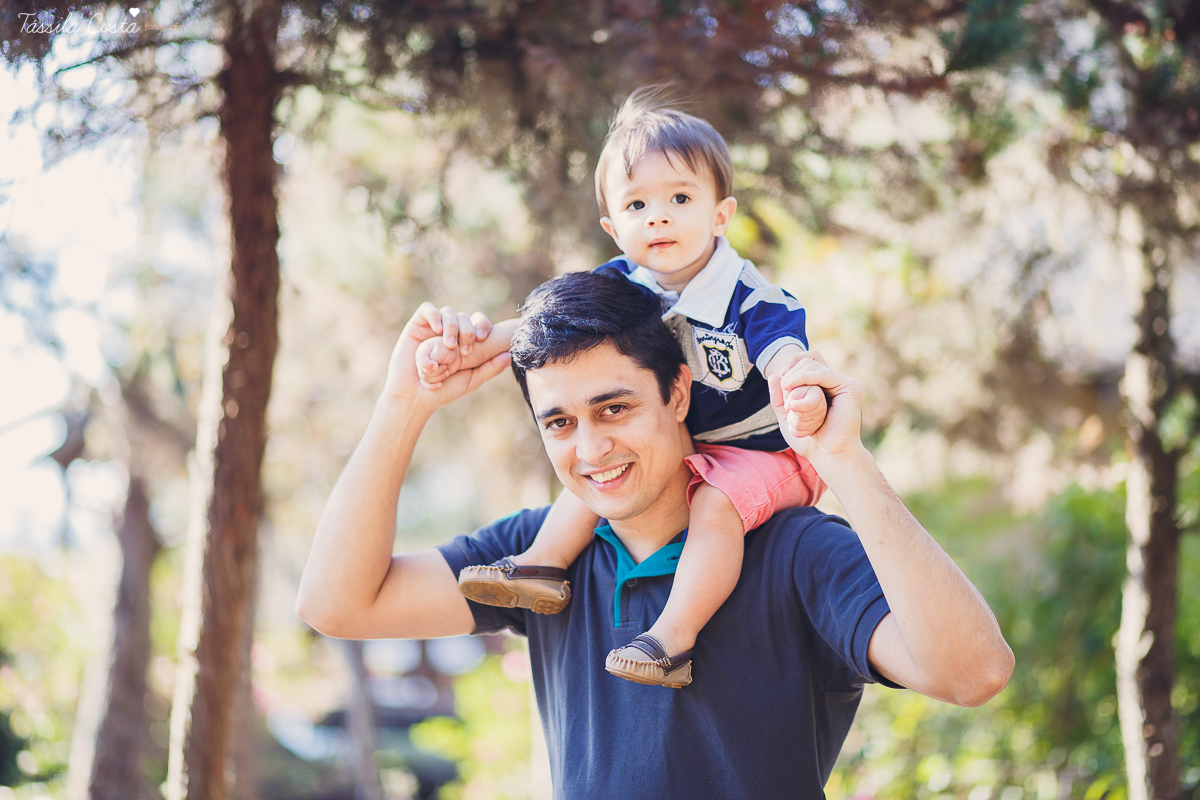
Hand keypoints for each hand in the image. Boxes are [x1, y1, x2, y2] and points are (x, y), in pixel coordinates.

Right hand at [385, 303, 508, 410]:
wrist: (415, 397)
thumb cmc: (443, 392)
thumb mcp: (471, 381)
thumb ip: (490, 368)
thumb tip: (510, 355)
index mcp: (466, 343)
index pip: (479, 323)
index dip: (483, 325)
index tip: (482, 338)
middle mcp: (451, 333)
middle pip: (465, 316)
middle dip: (467, 329)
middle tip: (464, 349)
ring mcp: (433, 329)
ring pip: (448, 312)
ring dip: (452, 326)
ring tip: (448, 345)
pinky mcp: (417, 326)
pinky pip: (427, 309)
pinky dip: (434, 315)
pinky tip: (437, 329)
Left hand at [767, 351, 863, 462]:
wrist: (826, 455)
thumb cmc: (809, 440)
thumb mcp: (787, 417)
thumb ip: (779, 398)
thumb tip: (773, 375)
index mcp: (823, 387)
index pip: (808, 360)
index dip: (792, 363)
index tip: (780, 379)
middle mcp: (834, 383)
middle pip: (808, 361)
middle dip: (791, 373)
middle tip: (784, 390)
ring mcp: (843, 383)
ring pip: (813, 366)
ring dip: (795, 378)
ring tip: (787, 395)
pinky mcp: (850, 387)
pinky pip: (823, 374)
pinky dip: (804, 378)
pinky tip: (791, 386)